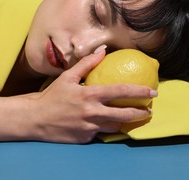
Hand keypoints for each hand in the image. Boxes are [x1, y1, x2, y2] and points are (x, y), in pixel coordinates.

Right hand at [29, 47, 156, 142]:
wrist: (36, 119)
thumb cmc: (52, 96)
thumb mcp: (67, 77)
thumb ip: (87, 63)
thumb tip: (103, 50)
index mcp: (90, 95)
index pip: (121, 91)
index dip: (139, 92)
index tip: (152, 92)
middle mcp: (92, 113)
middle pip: (125, 114)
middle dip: (141, 113)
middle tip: (149, 110)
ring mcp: (89, 128)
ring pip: (115, 126)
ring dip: (125, 122)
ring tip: (132, 117)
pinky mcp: (85, 138)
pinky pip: (99, 133)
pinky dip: (103, 127)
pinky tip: (103, 123)